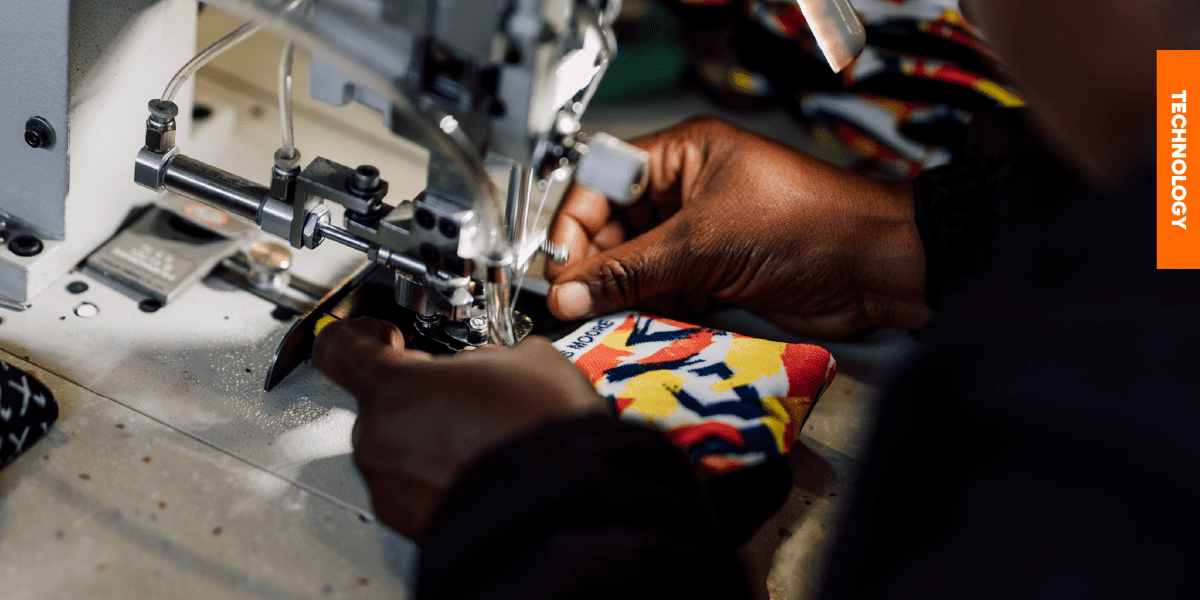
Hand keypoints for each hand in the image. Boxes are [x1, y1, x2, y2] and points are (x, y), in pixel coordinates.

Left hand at [312, 317, 607, 538]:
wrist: (560, 511)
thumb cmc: (541, 436)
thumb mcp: (529, 360)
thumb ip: (488, 355)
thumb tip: (488, 365)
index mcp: (395, 387)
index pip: (339, 347)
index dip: (360, 335)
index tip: (385, 337)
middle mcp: (378, 438)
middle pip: (381, 402)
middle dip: (421, 397)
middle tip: (467, 398)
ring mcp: (389, 488)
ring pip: (398, 448)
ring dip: (431, 440)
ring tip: (483, 441)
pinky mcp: (408, 525)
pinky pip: (414, 488)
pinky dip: (439, 478)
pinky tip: (482, 472)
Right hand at [546, 116, 931, 338]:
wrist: (876, 269)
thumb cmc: (810, 223)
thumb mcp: (704, 242)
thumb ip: (631, 270)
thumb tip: (570, 291)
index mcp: (683, 156)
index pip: (603, 182)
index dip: (576, 225)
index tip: (560, 269)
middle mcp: (688, 192)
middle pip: (617, 229)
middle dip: (598, 267)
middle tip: (579, 304)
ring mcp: (703, 236)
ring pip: (640, 267)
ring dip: (625, 294)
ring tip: (610, 319)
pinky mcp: (717, 276)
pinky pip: (667, 293)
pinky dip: (654, 311)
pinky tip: (645, 325)